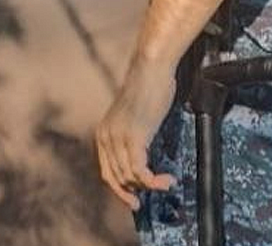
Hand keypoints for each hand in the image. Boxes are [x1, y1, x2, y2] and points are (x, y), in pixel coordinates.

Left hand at [95, 59, 177, 209]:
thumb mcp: (134, 118)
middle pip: (118, 179)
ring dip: (150, 186)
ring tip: (168, 182)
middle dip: (137, 192)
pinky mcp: (134, 137)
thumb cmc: (148, 90)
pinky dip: (155, 182)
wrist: (151, 70)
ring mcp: (118, 138)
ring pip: (130, 178)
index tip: (135, 201)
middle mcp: (106, 138)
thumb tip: (141, 158)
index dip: (121, 191)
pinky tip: (169, 179)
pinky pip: (140, 172)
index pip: (107, 173)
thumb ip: (132, 137)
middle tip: (157, 191)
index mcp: (103, 134)